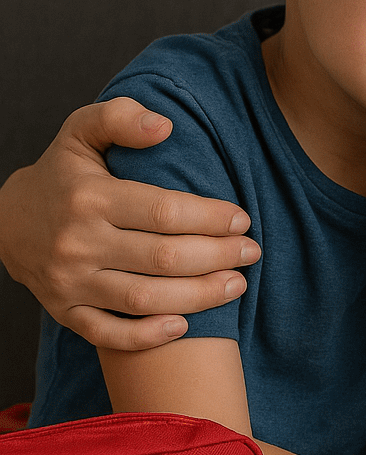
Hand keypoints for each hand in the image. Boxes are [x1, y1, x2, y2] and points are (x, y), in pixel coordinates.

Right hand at [0, 98, 260, 349]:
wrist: (6, 220)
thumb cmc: (63, 172)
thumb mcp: (82, 131)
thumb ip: (121, 117)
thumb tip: (165, 127)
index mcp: (89, 197)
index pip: (163, 212)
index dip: (210, 218)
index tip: (242, 219)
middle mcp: (78, 243)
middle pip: (162, 259)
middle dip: (217, 257)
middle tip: (251, 252)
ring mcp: (70, 283)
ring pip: (143, 300)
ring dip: (198, 297)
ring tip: (237, 285)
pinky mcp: (64, 312)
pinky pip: (109, 334)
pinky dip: (147, 336)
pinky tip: (184, 325)